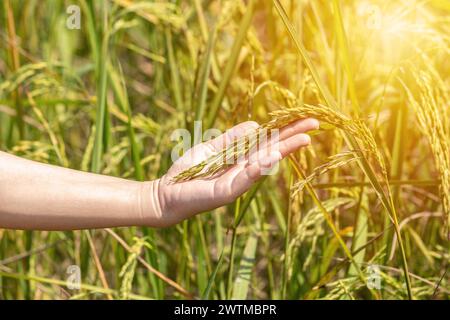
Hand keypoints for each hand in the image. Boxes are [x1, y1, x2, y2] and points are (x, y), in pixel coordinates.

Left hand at [152, 118, 318, 226]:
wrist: (166, 193)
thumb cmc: (187, 171)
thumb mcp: (212, 148)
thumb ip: (232, 138)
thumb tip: (255, 125)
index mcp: (241, 159)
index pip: (267, 142)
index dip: (285, 130)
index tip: (304, 119)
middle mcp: (243, 171)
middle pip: (272, 151)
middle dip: (292, 138)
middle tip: (315, 125)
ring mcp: (237, 182)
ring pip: (264, 164)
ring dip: (283, 152)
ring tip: (302, 140)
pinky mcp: (225, 192)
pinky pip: (245, 178)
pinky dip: (259, 167)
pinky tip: (273, 155)